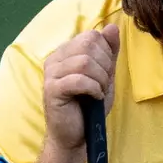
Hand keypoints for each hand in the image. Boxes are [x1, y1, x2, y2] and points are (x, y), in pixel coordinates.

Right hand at [42, 24, 120, 149]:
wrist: (76, 135)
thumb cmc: (90, 106)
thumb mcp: (105, 76)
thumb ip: (109, 52)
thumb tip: (111, 27)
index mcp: (66, 52)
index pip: (92, 36)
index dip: (106, 54)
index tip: (106, 74)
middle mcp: (55, 58)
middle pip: (89, 45)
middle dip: (105, 66)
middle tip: (102, 85)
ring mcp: (51, 73)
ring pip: (85, 62)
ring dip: (100, 80)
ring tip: (98, 93)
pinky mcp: (52, 89)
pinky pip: (79, 80)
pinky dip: (93, 89)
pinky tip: (93, 98)